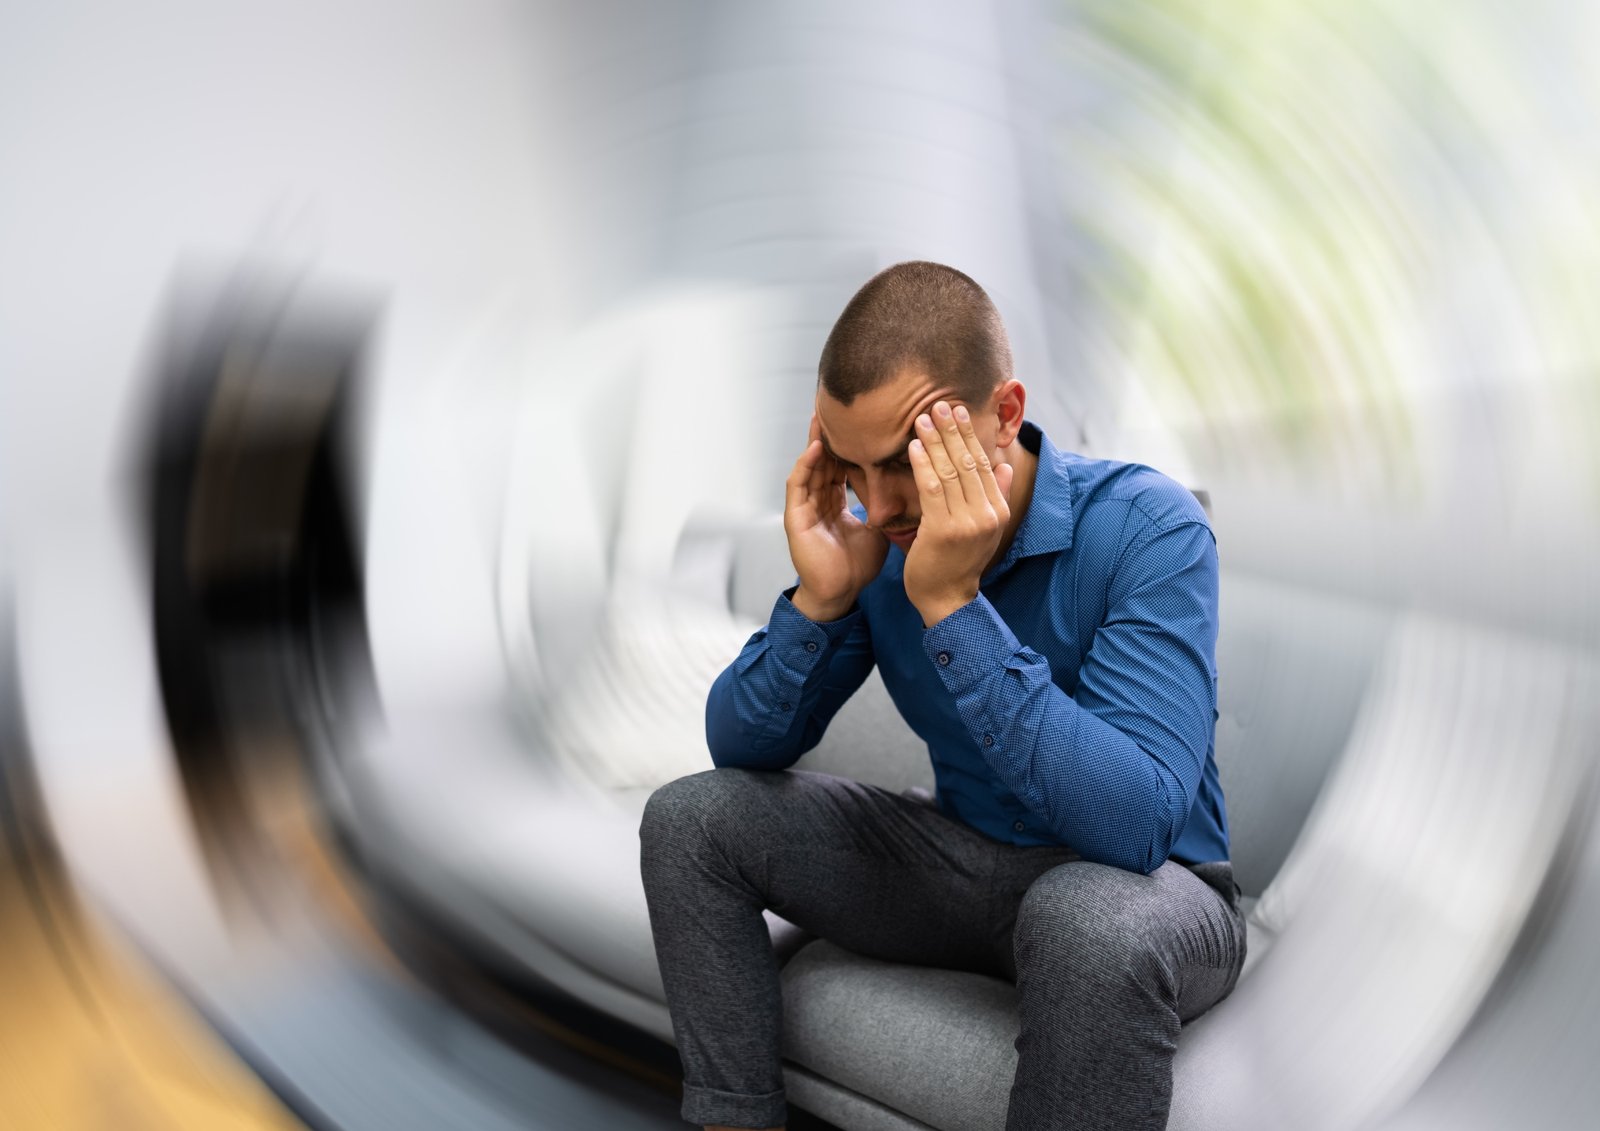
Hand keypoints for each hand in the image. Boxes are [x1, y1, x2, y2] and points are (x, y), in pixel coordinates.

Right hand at [785, 412, 887, 620]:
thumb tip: (912, 490)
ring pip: (809, 466)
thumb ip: (887, 509)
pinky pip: (798, 486)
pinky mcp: (795, 518)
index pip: (841, 465)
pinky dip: (805, 466)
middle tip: (838, 405)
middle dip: (830, 434)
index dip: (850, 444)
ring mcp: (805, 508)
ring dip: (814, 441)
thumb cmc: (856, 566)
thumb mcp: (878, 529)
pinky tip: (816, 448)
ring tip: (822, 416)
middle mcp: (818, 500)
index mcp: (835, 502)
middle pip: (823, 459)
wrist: (841, 593)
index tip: (863, 421)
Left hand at [903, 401, 1013, 626]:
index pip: (984, 463)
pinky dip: (922, 465)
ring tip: (922, 418)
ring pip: (949, 472)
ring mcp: (966, 523)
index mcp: (998, 510)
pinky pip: (932, 489)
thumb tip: (1007, 466)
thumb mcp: (987, 529)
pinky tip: (913, 446)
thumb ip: (999, 496)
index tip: (957, 411)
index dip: (969, 435)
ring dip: (934, 442)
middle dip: (952, 431)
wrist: (946, 599)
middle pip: (969, 462)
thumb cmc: (960, 561)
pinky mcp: (943, 531)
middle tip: (938, 404)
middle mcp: (986, 514)